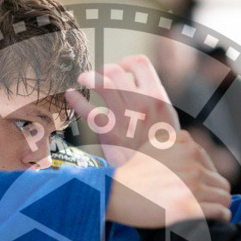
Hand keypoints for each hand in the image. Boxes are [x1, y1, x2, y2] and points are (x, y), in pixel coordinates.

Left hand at [65, 55, 179, 166]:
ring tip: (83, 79)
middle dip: (103, 70)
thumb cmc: (164, 154)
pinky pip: (89, 109)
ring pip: (103, 83)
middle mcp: (143, 103)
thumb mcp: (169, 124)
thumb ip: (155, 105)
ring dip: (89, 77)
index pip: (140, 63)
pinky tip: (71, 96)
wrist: (161, 178)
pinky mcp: (111, 132)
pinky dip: (76, 100)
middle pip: (117, 70)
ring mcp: (126, 116)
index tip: (120, 70)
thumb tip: (141, 91)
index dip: (126, 62)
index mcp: (158, 98)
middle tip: (98, 77)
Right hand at [107, 130, 231, 226]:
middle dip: (214, 194)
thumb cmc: (132, 173)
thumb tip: (191, 144)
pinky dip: (219, 217)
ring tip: (209, 214)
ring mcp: (194, 187)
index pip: (212, 167)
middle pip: (221, 183)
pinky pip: (220, 213)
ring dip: (218, 206)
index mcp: (189, 149)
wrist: (116, 193)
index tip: (199, 192)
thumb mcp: (154, 145)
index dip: (207, 181)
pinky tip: (213, 221)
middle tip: (204, 205)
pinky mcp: (190, 208)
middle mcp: (194, 165)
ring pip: (224, 198)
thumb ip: (175, 141)